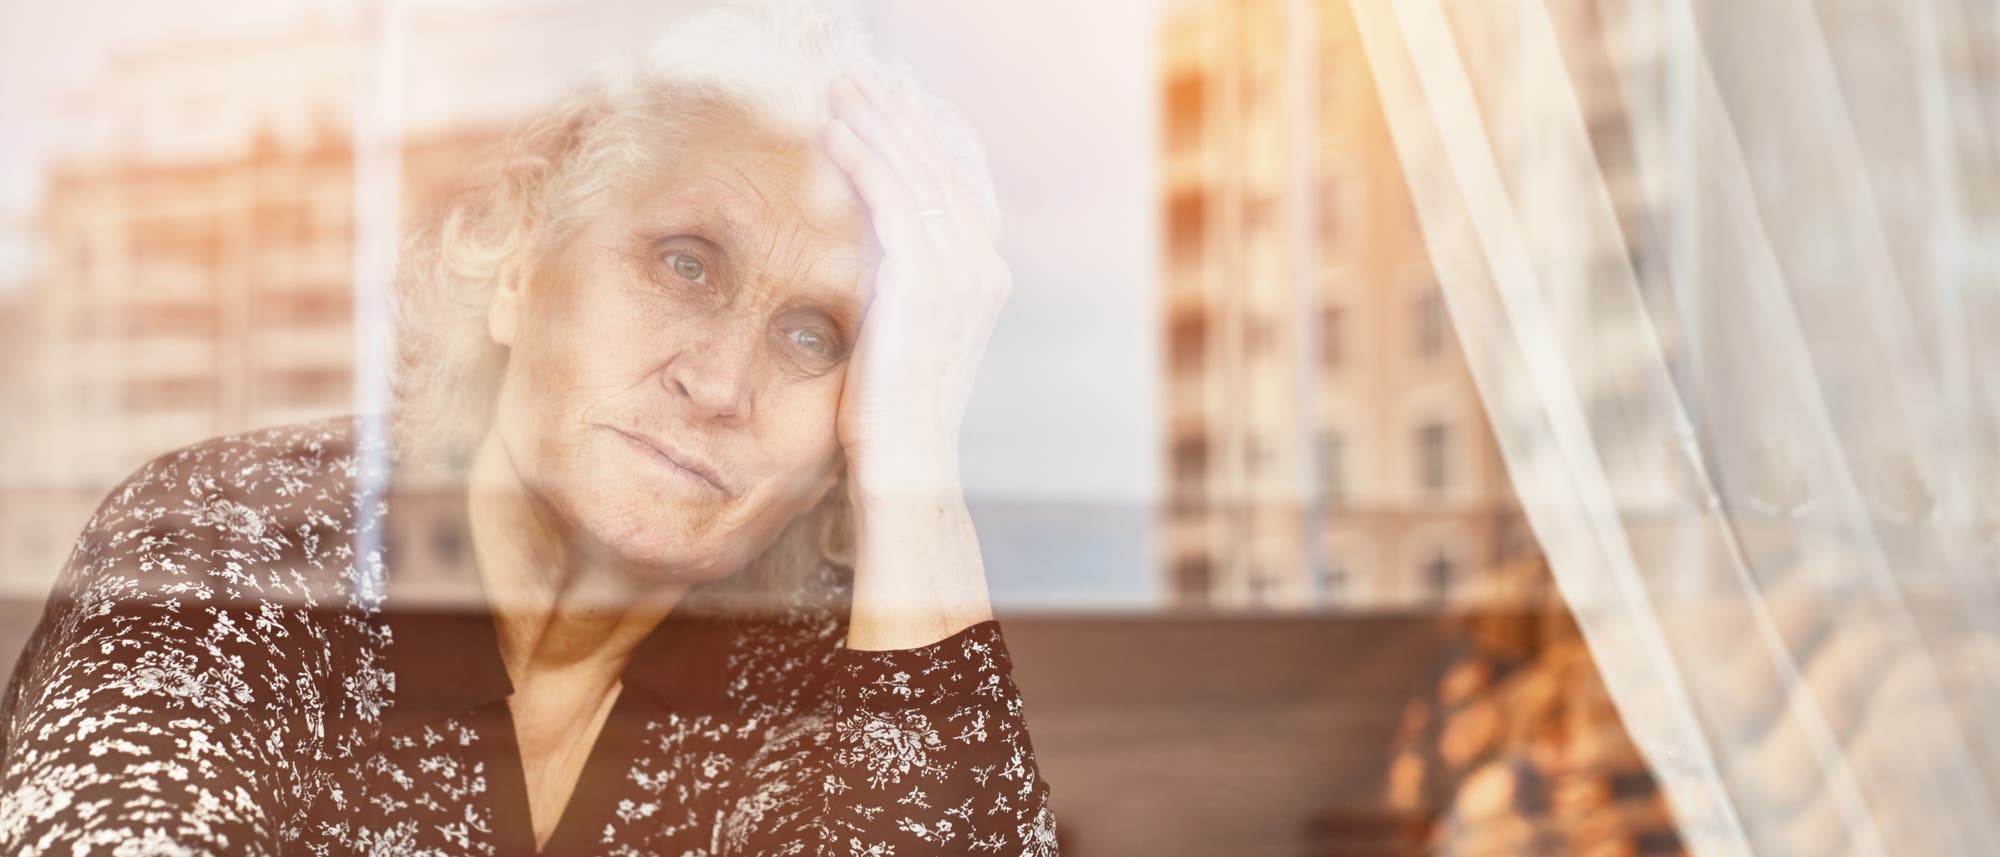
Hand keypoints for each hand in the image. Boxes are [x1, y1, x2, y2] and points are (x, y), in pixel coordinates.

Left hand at [823, 66, 1010, 498]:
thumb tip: (866, 232)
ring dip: (878, 123)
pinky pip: (894, 199)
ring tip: (841, 91)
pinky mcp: (925, 280)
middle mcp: (983, 267)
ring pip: (918, 173)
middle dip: (899, 115)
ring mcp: (962, 272)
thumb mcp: (897, 328)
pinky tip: (835, 133)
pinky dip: (865, 158)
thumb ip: (896, 276)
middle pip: (941, 167)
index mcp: (983, 277)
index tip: (888, 100)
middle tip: (861, 77)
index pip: (956, 183)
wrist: (904, 463)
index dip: (923, 135)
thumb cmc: (888, 411)